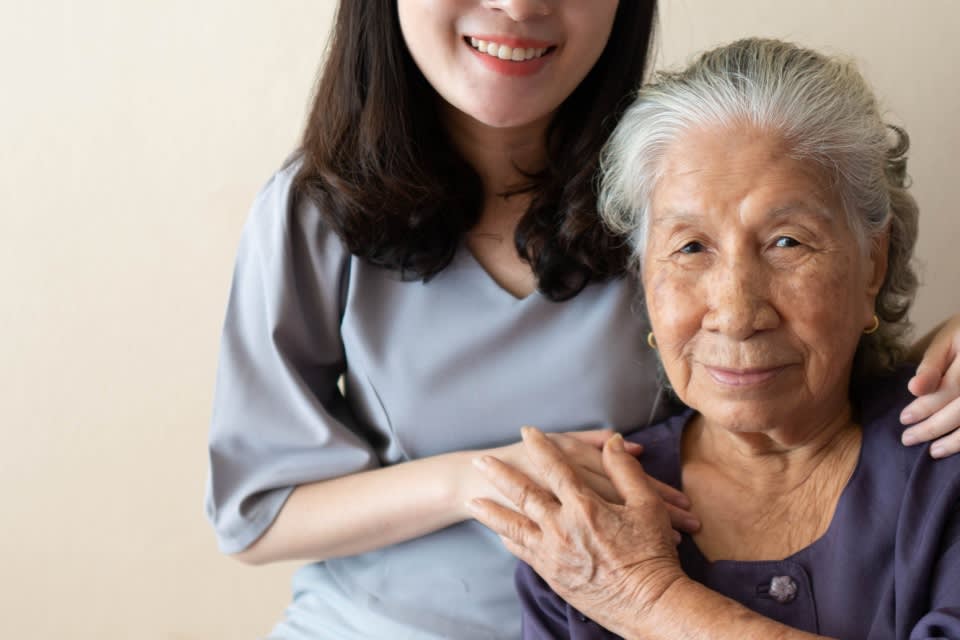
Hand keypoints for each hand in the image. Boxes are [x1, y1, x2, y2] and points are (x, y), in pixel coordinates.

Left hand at [468, 428, 686, 629]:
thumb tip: (616, 442)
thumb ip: (626, 471)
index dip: (542, 447)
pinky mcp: (552, 573)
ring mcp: (553, 552)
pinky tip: (501, 535)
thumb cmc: (652, 554)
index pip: (557, 468)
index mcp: (585, 506)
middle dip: (500, 475)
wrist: (649, 605)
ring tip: (471, 502)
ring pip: (514, 527)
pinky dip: (511, 541)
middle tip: (480, 461)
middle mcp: (562, 527)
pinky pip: (523, 553)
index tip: (528, 432)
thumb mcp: (647, 505)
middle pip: (524, 494)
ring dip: (491, 512)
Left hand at [901, 314, 959, 457]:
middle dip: (935, 427)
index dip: (926, 406)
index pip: (951, 388)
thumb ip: (931, 364)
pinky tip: (956, 446)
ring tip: (933, 451)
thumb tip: (914, 390)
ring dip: (956, 441)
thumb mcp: (948, 340)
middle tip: (909, 439)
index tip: (904, 418)